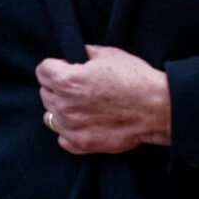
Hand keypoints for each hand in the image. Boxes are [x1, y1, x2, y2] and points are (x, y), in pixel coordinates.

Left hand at [36, 44, 170, 155]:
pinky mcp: (82, 144)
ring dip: (61, 108)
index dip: (55, 66)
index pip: (42, 70)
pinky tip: (84, 122)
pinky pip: (62, 137)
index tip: (67, 68)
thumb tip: (73, 58)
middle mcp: (65, 104)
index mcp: (67, 80)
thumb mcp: (107, 54)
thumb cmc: (135, 78)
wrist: (157, 108)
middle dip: (57, 87)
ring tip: (82, 105)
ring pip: (50, 115)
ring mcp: (72, 127)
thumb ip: (83, 54)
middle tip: (79, 86)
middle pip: (44, 92)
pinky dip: (69, 130)